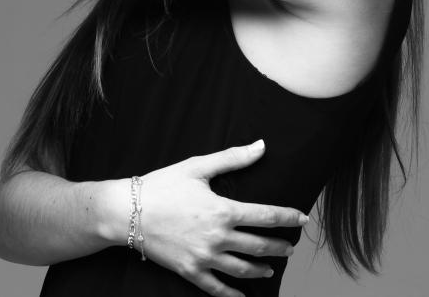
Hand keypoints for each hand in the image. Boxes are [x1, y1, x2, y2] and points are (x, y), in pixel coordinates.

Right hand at [137, 140, 306, 296]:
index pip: (267, 216)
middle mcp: (218, 238)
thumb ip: (232, 158)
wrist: (127, 212)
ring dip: (261, 270)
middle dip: (279, 246)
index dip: (288, 217)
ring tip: (270, 269)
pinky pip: (217, 288)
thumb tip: (261, 146)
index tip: (302, 219)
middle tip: (289, 246)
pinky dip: (233, 294)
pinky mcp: (190, 271)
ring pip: (243, 269)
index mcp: (223, 211)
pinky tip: (243, 296)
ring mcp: (205, 257)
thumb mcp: (197, 168)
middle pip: (260, 246)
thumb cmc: (162, 186)